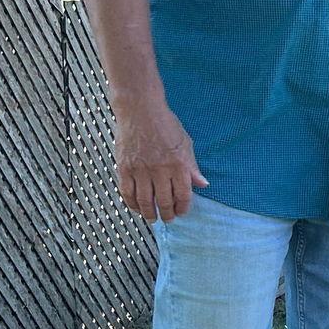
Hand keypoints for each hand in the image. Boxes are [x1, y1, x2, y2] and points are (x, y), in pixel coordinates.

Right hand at [113, 96, 207, 223]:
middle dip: (167, 214)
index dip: (183, 208)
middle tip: (168, 219)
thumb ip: (192, 167)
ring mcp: (141, 170)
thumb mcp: (185, 143)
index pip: (183, 195)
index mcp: (178, 165)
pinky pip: (128, 193)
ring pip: (145, 201)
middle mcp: (160, 170)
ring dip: (149, 213)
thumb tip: (203, 185)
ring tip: (152, 218)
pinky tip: (137, 207)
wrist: (140, 110)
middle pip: (164, 202)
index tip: (182, 212)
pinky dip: (132, 204)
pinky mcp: (125, 168)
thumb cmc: (165, 124)